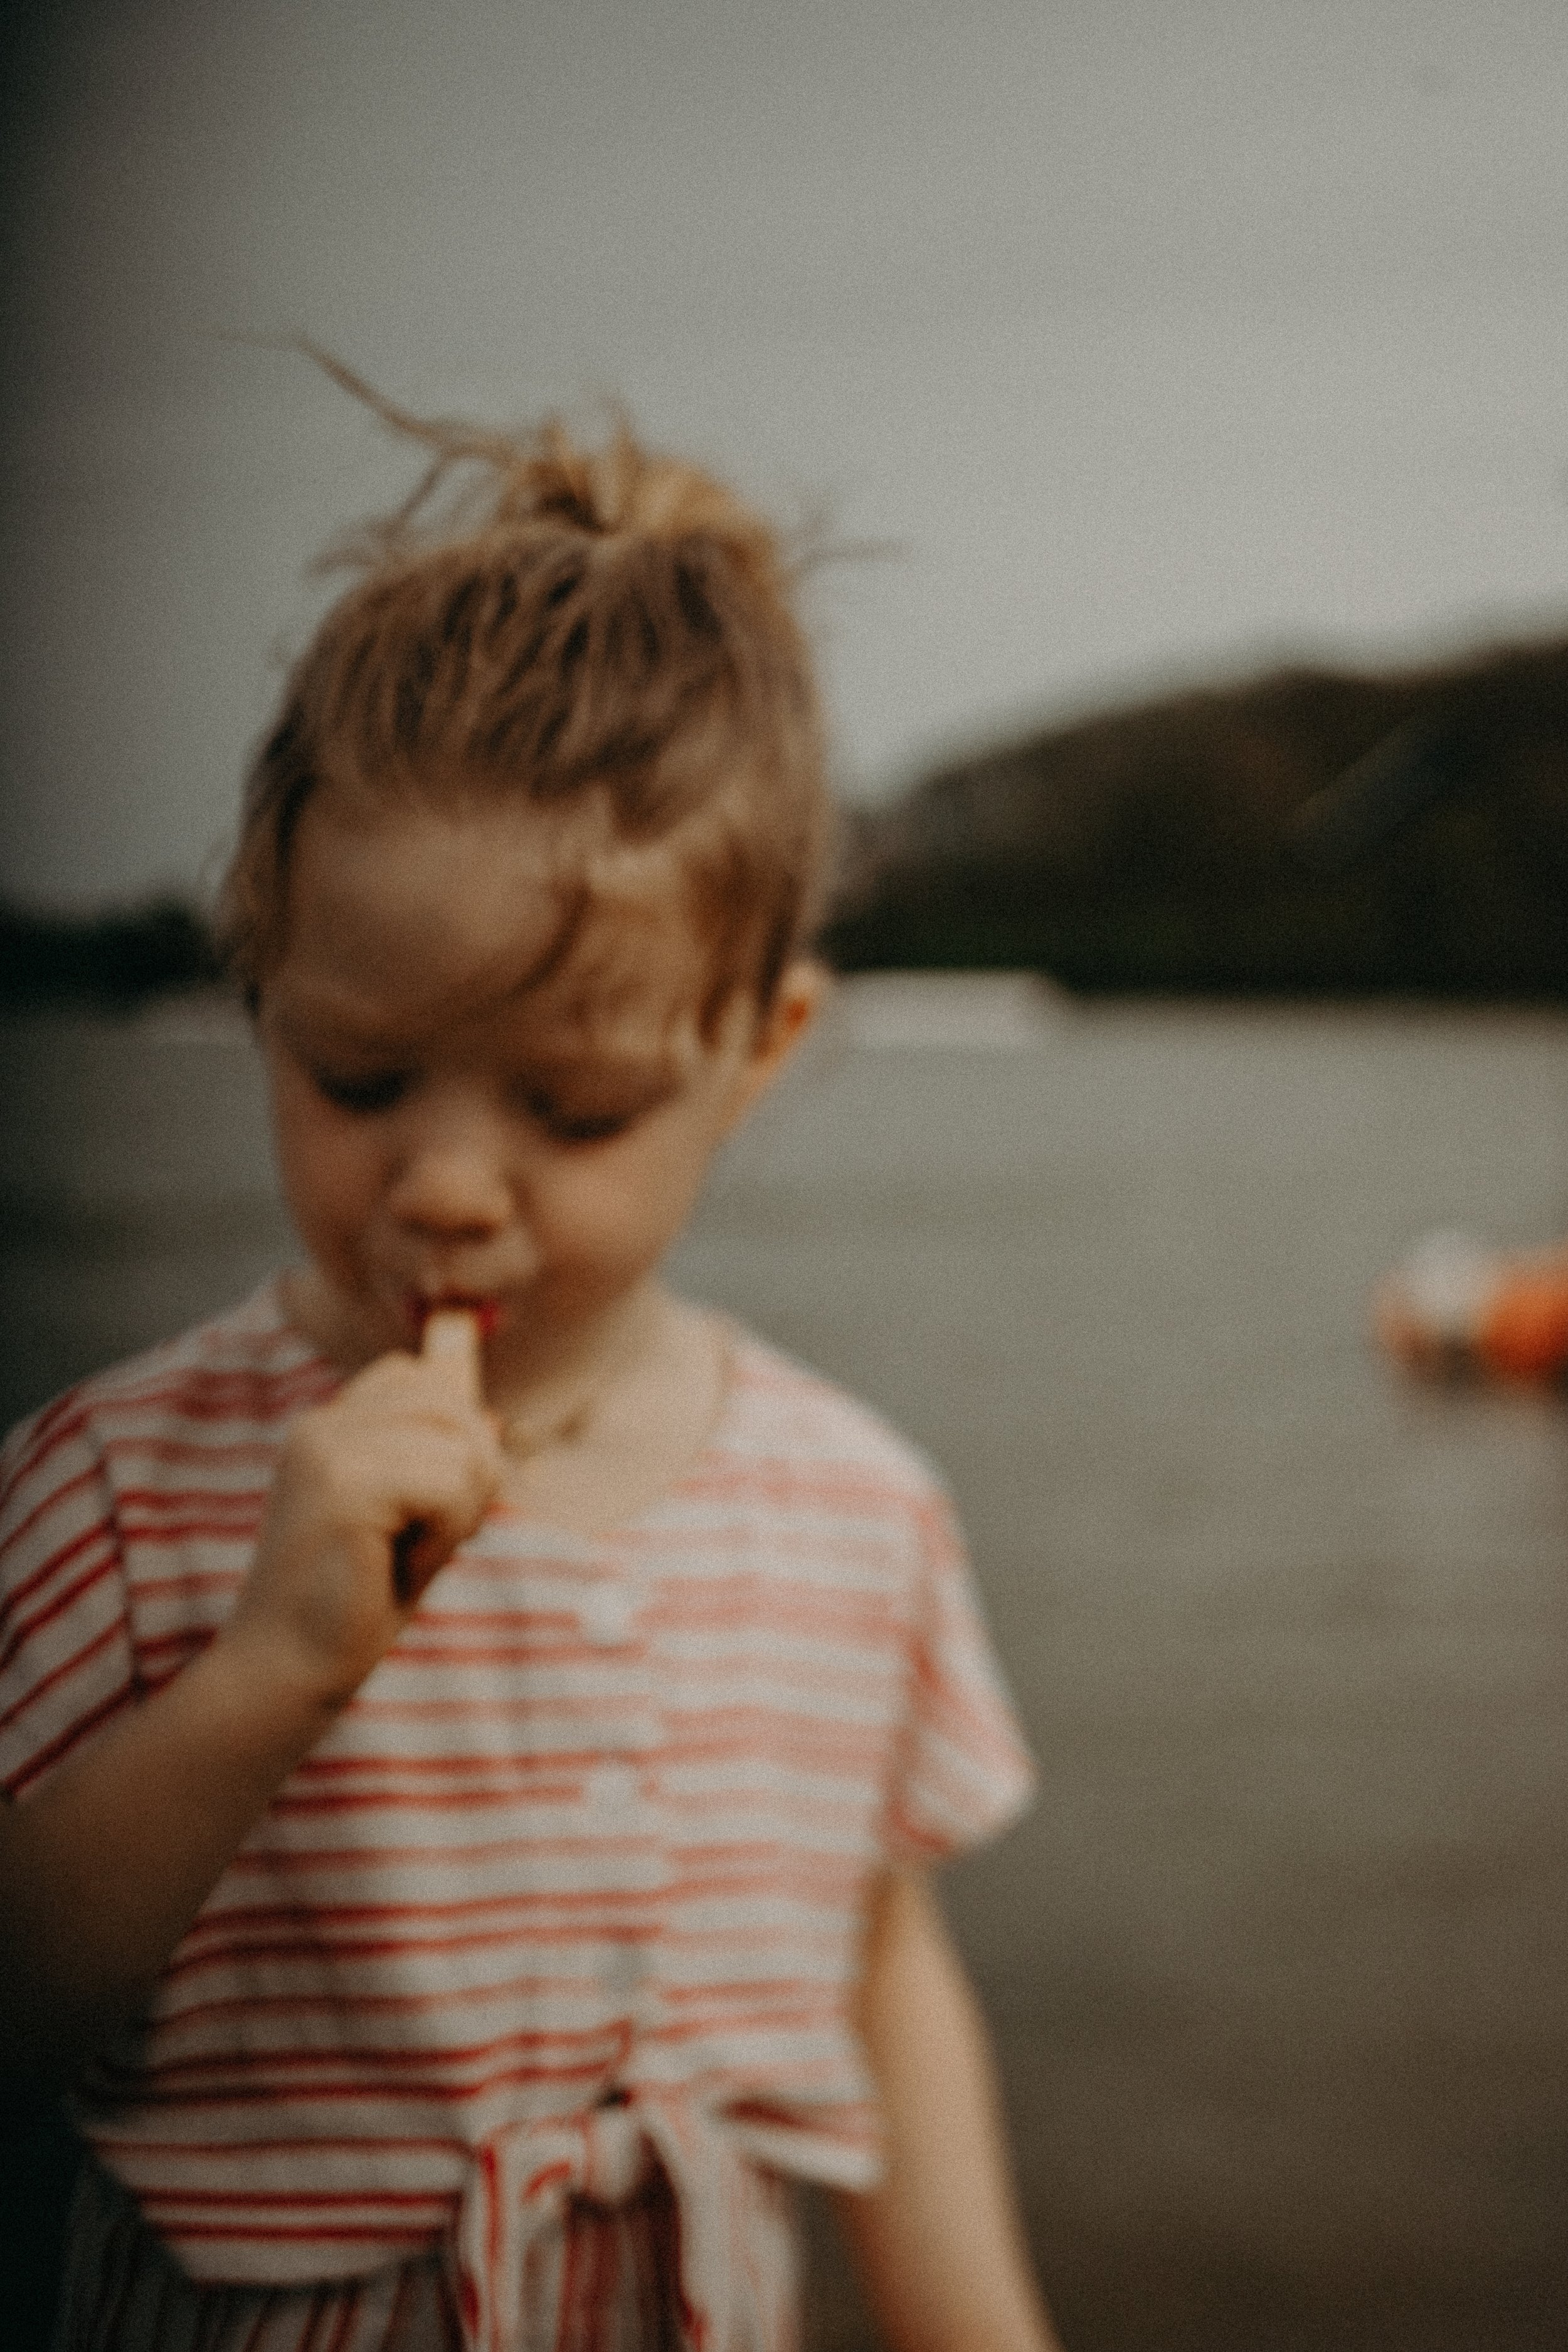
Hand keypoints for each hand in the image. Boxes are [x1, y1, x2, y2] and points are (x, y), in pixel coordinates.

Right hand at [227, 1310, 503, 1709]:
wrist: (286, 1673)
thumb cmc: (354, 1602)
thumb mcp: (407, 1515)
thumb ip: (438, 1460)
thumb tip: (494, 1422)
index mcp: (328, 1425)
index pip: (424, 1381)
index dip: (456, 1440)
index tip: (430, 1509)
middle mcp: (320, 1425)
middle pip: (453, 1407)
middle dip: (471, 1477)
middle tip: (428, 1540)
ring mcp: (325, 1449)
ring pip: (462, 1446)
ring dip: (458, 1513)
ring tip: (405, 1557)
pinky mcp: (340, 1485)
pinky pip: (450, 1487)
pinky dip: (446, 1538)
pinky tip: (398, 1571)